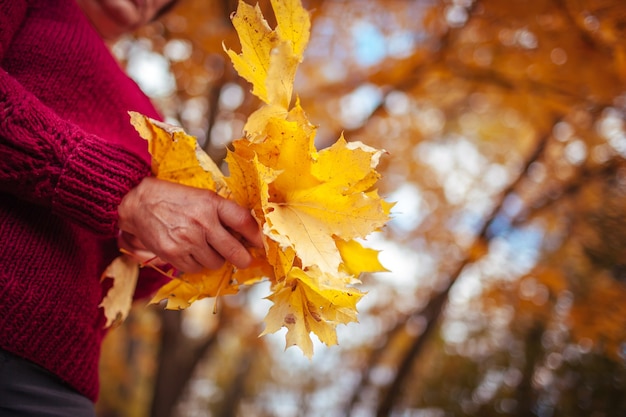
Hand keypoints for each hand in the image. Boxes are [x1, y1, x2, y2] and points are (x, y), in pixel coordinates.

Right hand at [117, 177, 262, 272]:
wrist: (138, 203)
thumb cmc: (174, 199)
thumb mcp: (201, 196)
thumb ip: (223, 212)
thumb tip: (247, 232)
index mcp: (211, 203)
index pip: (244, 222)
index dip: (257, 236)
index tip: (261, 243)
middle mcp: (202, 223)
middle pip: (234, 251)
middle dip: (243, 258)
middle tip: (245, 259)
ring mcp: (187, 240)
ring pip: (216, 263)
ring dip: (216, 259)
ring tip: (207, 248)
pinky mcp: (174, 254)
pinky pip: (196, 269)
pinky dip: (197, 264)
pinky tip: (191, 252)